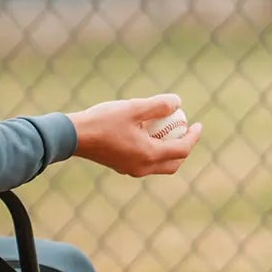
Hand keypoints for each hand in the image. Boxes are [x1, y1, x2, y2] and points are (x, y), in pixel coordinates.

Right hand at [68, 93, 202, 176]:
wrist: (73, 137)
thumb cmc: (102, 121)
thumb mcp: (133, 108)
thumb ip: (158, 105)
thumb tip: (178, 102)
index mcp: (149, 155)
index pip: (182, 149)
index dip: (193, 136)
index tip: (198, 124)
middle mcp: (142, 167)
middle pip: (173, 163)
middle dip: (183, 148)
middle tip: (185, 131)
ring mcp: (130, 169)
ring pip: (159, 165)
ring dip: (168, 152)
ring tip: (168, 133)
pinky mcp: (120, 167)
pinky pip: (145, 163)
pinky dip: (153, 152)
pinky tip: (146, 136)